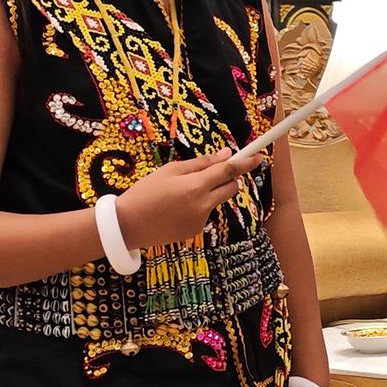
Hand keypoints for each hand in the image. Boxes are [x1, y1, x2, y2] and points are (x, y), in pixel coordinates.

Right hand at [116, 151, 258, 248]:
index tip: (258, 157)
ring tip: (180, 194)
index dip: (245, 163)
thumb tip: (226, 155)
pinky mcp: (195, 232)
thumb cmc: (145, 192)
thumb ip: (200, 164)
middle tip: (212, 173)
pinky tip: (176, 209)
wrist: (127, 225)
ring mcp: (201, 221)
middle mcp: (203, 205)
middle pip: (231, 188)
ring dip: (209, 194)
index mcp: (196, 186)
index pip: (229, 171)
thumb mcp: (170, 170)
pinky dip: (197, 208)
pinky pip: (205, 214)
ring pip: (216, 201)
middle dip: (228, 179)